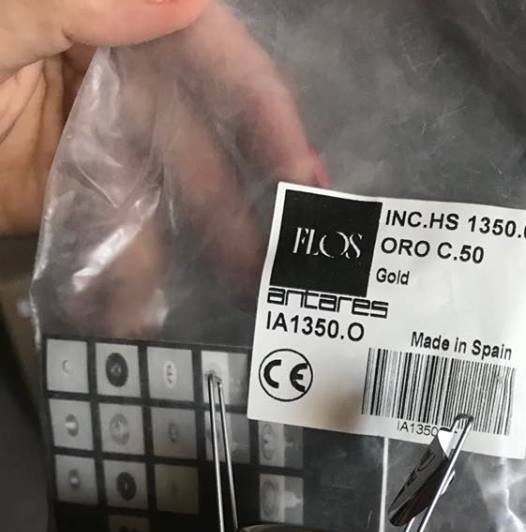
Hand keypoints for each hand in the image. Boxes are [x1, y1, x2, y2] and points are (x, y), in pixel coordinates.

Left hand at [2, 0, 326, 333]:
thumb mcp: (0, 14)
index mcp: (103, 19)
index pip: (208, 55)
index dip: (264, 112)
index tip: (303, 174)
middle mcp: (107, 77)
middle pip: (196, 140)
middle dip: (244, 201)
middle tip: (287, 264)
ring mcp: (82, 143)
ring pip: (156, 201)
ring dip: (193, 255)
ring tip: (239, 304)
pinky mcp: (55, 197)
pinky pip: (103, 238)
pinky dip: (122, 279)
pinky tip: (143, 315)